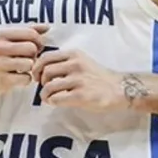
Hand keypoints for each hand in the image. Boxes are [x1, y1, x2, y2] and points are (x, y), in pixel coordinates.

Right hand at [0, 24, 48, 97]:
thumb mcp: (8, 39)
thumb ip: (28, 31)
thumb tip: (47, 27)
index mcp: (2, 34)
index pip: (31, 34)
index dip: (39, 41)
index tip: (37, 47)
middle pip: (32, 49)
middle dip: (34, 55)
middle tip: (29, 59)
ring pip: (30, 64)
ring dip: (30, 68)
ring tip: (23, 68)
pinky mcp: (0, 81)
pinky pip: (26, 79)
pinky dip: (26, 79)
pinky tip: (18, 77)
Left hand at [32, 49, 146, 110]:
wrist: (119, 89)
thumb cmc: (99, 77)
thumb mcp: (82, 61)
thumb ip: (65, 62)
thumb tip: (42, 69)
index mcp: (74, 54)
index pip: (46, 57)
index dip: (37, 67)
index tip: (38, 75)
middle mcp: (75, 65)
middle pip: (45, 71)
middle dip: (41, 81)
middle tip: (45, 87)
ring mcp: (79, 80)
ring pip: (49, 86)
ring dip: (45, 94)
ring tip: (49, 97)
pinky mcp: (81, 96)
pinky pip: (56, 98)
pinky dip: (52, 101)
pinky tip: (55, 102)